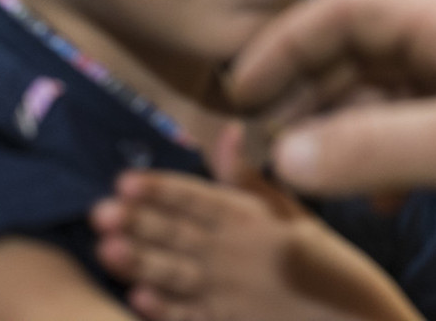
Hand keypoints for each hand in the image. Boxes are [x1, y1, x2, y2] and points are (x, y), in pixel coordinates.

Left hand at [90, 126, 421, 320]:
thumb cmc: (335, 270)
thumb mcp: (300, 217)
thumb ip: (254, 182)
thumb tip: (226, 133)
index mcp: (260, 223)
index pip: (202, 200)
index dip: (162, 190)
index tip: (126, 180)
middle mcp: (241, 259)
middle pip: (181, 236)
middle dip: (139, 223)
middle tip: (99, 211)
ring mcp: (233, 299)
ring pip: (176, 275)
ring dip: (140, 262)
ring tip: (106, 248)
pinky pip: (190, 317)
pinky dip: (164, 308)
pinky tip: (138, 296)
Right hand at [224, 0, 435, 263]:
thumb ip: (377, 147)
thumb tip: (288, 156)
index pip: (343, 10)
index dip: (282, 47)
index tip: (236, 95)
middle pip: (348, 55)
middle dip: (296, 100)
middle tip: (250, 154)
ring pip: (372, 97)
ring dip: (330, 134)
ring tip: (292, 180)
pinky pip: (402, 131)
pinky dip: (374, 159)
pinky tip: (369, 198)